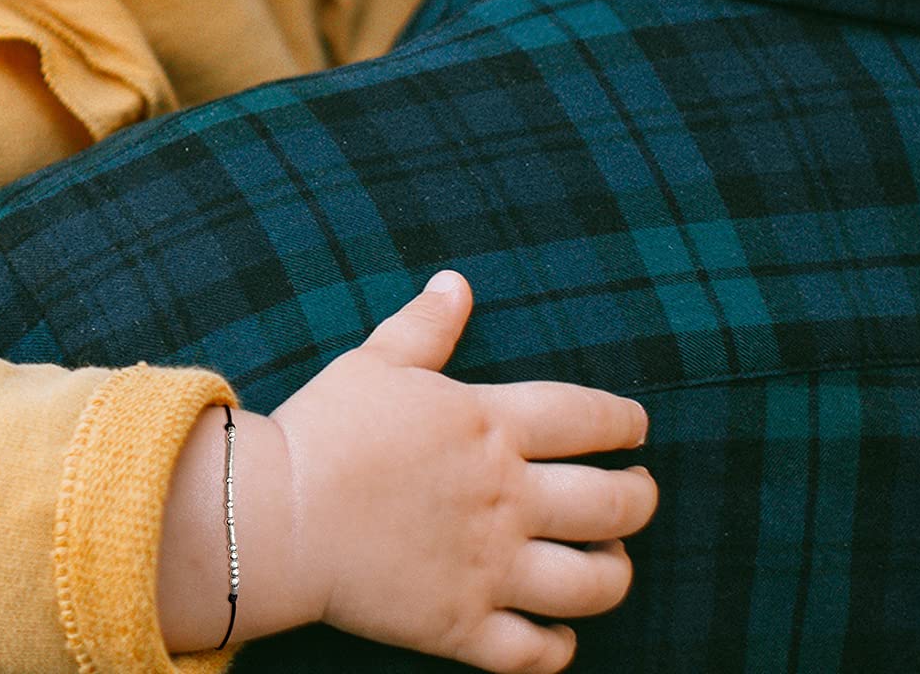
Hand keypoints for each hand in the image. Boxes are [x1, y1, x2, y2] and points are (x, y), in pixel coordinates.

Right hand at [275, 271, 652, 671]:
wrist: (280, 515)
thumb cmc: (327, 429)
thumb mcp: (378, 361)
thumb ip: (426, 324)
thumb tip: (456, 283)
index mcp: (489, 425)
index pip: (587, 418)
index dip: (624, 420)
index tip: (638, 426)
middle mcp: (506, 496)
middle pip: (612, 505)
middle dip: (640, 498)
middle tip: (639, 493)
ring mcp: (489, 567)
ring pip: (592, 584)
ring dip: (615, 573)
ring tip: (610, 560)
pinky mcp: (462, 626)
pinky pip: (534, 653)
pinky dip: (559, 648)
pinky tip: (560, 634)